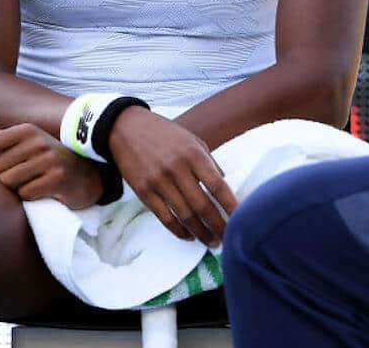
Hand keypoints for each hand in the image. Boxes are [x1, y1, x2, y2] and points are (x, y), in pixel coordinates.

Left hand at [0, 123, 102, 209]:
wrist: (86, 176)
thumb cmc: (49, 161)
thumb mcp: (28, 145)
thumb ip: (2, 141)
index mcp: (27, 131)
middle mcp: (38, 142)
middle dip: (2, 177)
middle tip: (19, 178)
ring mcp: (49, 160)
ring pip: (8, 182)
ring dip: (16, 188)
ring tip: (30, 184)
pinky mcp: (57, 179)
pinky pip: (25, 194)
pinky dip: (29, 197)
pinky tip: (41, 192)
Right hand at [109, 107, 237, 246]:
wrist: (126, 128)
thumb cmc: (164, 134)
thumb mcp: (192, 140)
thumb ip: (208, 162)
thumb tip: (224, 185)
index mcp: (194, 154)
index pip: (217, 185)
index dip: (231, 205)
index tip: (242, 219)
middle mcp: (177, 169)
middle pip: (202, 205)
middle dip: (217, 226)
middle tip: (226, 238)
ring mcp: (159, 181)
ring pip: (184, 215)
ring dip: (200, 232)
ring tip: (211, 241)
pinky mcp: (144, 192)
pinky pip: (164, 217)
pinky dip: (178, 231)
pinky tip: (189, 236)